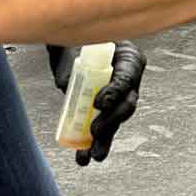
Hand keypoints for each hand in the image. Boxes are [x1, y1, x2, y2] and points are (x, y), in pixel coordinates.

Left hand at [46, 41, 147, 164]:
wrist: (67, 45)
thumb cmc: (74, 38)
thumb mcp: (74, 44)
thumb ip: (72, 63)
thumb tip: (66, 85)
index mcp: (129, 57)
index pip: (127, 77)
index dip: (115, 92)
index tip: (98, 103)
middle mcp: (129, 79)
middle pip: (127, 104)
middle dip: (111, 120)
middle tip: (93, 130)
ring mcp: (118, 97)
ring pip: (116, 121)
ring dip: (104, 139)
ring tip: (92, 155)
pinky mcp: (105, 111)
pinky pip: (104, 128)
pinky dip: (93, 143)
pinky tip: (83, 157)